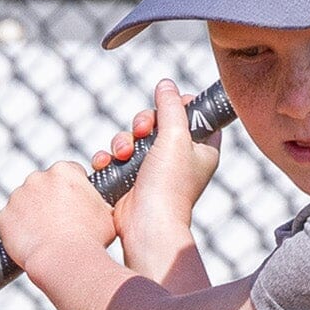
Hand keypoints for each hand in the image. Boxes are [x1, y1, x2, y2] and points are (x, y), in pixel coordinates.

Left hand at [0, 157, 116, 278]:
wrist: (65, 261)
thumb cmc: (91, 239)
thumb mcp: (106, 214)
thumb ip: (97, 201)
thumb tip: (97, 203)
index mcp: (64, 171)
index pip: (67, 173)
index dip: (71, 191)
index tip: (73, 206)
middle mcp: (37, 177)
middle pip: (42, 186)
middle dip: (48, 201)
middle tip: (58, 224)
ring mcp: (17, 197)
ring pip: (23, 204)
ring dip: (30, 216)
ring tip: (44, 238)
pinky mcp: (2, 217)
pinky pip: (6, 223)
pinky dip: (13, 232)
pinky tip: (26, 244)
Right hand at [107, 80, 220, 278]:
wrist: (146, 224)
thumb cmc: (169, 185)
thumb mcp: (176, 136)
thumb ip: (171, 106)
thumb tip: (166, 84)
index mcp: (201, 149)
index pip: (195, 116)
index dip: (181, 105)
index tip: (171, 104)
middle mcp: (179, 158)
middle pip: (159, 121)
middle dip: (143, 122)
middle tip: (142, 130)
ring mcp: (153, 169)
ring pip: (134, 137)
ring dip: (123, 140)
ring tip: (123, 154)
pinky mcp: (131, 179)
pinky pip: (117, 156)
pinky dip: (110, 156)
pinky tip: (108, 162)